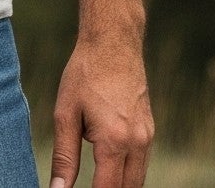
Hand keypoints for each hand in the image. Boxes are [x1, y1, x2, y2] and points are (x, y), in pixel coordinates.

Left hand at [49, 33, 153, 187]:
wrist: (113, 41)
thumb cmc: (85, 73)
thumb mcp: (66, 114)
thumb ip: (64, 157)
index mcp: (114, 140)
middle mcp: (137, 142)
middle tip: (89, 186)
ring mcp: (147, 136)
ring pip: (137, 180)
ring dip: (119, 185)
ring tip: (97, 179)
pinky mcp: (150, 130)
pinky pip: (141, 164)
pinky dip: (127, 173)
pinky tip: (109, 168)